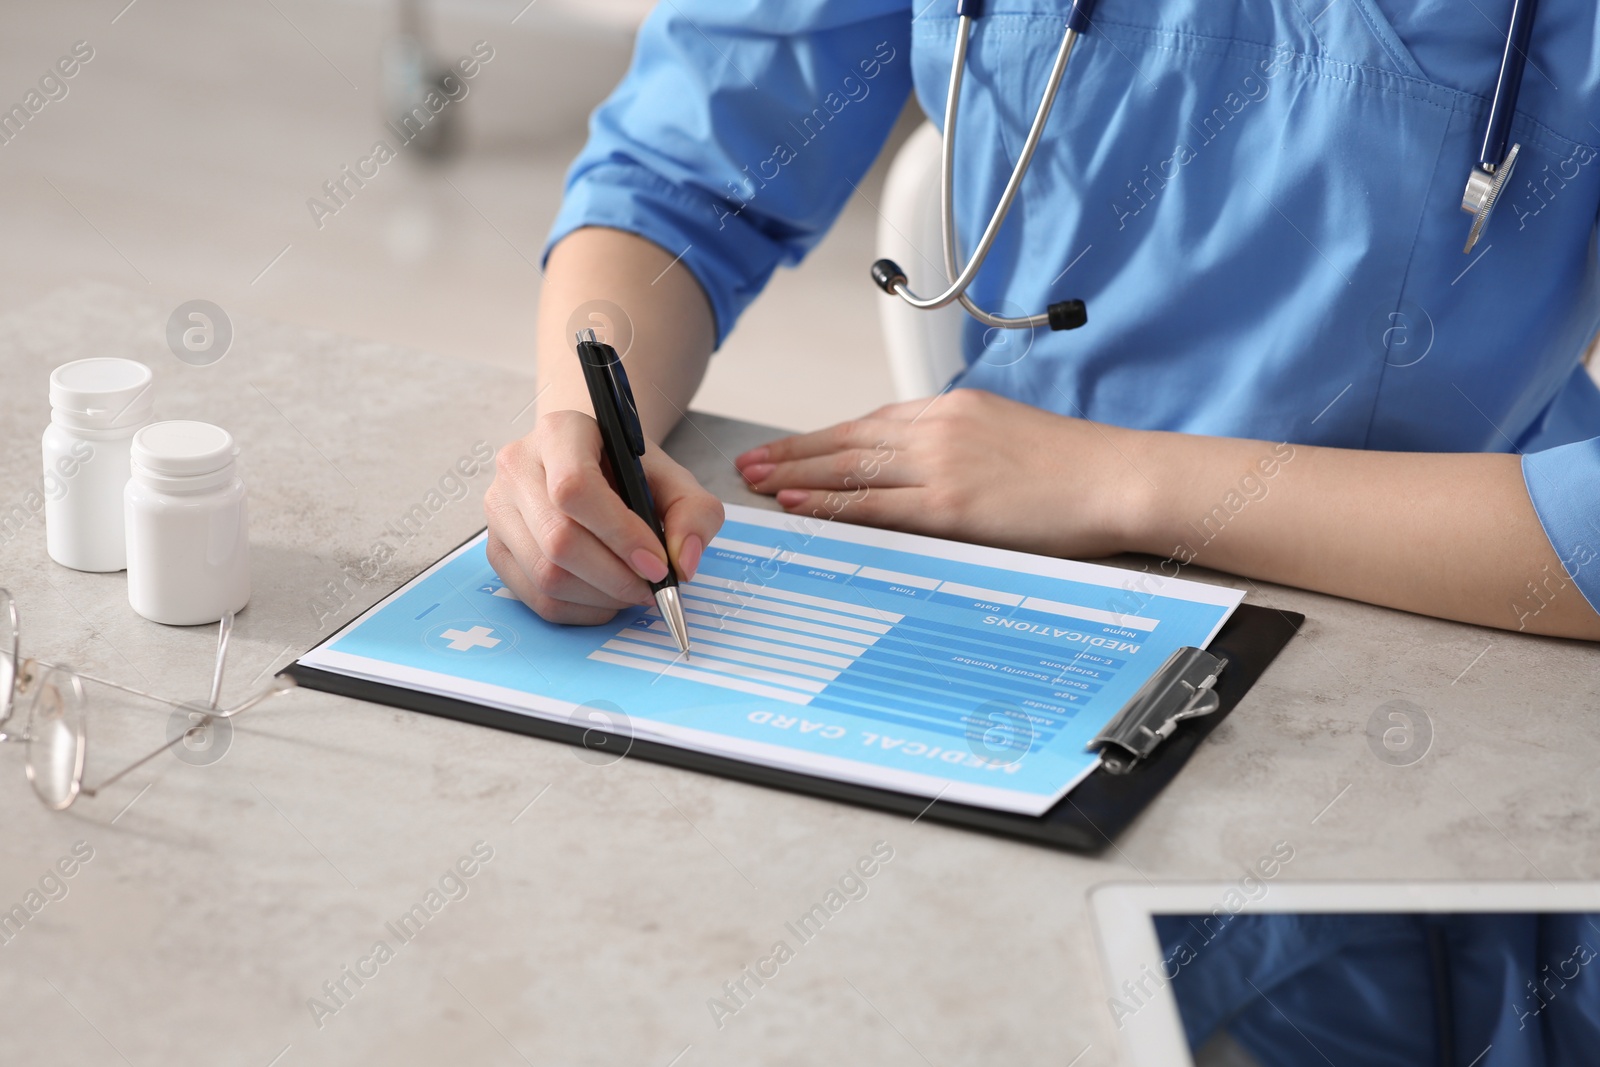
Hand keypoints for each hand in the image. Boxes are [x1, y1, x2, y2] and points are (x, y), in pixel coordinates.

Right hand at [484, 410, 724, 623]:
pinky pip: (535, 598)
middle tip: (651, 587)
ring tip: (632, 590)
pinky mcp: (496, 549)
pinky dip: (580, 610)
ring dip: (600, 598)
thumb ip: (694, 513)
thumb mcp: (674, 480)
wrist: (591, 467)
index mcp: (560, 433)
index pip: (575, 487)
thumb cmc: (629, 473)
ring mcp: (499, 510)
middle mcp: (517, 467)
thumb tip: (683, 563)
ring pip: (544, 576)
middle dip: (615, 576)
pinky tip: (606, 596)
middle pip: (558, 540)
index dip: (620, 534)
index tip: (657, 563)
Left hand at [733, 389, 1144, 557]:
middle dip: (792, 454)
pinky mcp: (951, 505)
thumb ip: (959, 444)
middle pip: (846, 440)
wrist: (1119, 478)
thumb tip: (921, 468)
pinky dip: (830, 505)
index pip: (869, 423)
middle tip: (749, 464)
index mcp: (954, 409)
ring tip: (758, 484)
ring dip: (796, 477)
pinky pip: (874, 506)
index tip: (786, 449)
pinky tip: (800, 506)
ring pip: (849, 469)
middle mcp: (940, 427)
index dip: (820, 439)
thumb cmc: (1077, 467)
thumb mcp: (1008, 435)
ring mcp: (942, 465)